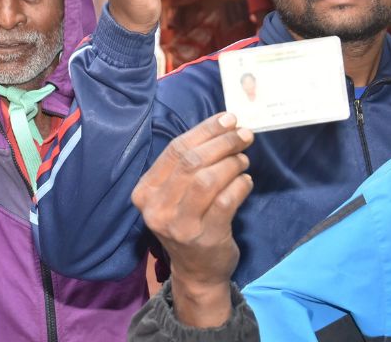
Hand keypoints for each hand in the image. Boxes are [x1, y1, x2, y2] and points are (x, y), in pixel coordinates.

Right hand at [133, 113, 253, 327]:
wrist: (196, 271)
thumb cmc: (188, 222)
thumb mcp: (175, 194)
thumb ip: (188, 164)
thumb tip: (223, 125)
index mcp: (145, 192)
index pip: (175, 151)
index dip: (205, 131)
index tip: (228, 119)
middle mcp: (156, 208)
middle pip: (191, 162)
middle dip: (222, 143)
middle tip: (244, 135)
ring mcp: (179, 225)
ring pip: (207, 179)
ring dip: (232, 163)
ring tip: (243, 159)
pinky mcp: (204, 237)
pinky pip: (226, 201)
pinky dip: (240, 185)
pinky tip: (246, 181)